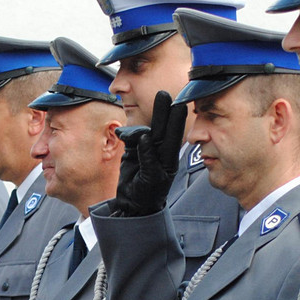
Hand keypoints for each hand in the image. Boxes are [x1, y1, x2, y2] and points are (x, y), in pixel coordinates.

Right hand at [111, 90, 186, 215]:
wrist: (133, 205)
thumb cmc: (148, 195)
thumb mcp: (151, 178)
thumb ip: (148, 157)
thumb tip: (145, 136)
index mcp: (168, 158)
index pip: (173, 135)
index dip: (176, 119)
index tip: (179, 104)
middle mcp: (159, 151)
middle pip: (161, 127)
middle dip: (162, 110)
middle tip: (164, 94)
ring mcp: (145, 150)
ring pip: (144, 130)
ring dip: (139, 125)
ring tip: (130, 130)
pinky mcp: (132, 150)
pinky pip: (130, 137)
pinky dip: (126, 134)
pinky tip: (120, 134)